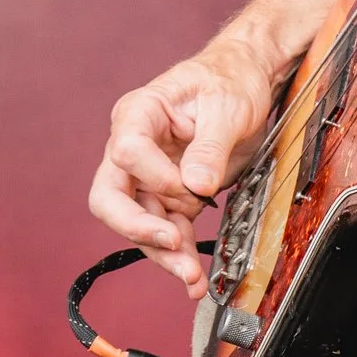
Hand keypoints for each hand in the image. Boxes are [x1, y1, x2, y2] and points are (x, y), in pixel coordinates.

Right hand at [88, 22, 292, 298]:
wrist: (247, 81)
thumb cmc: (230, 80)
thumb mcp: (228, 107)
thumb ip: (210, 147)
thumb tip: (196, 186)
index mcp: (140, 114)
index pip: (127, 153)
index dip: (155, 176)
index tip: (190, 185)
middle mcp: (133, 147)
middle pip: (110, 197)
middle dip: (138, 227)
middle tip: (170, 244)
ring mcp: (148, 175)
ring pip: (139, 223)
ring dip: (163, 253)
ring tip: (191, 276)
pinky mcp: (168, 195)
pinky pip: (165, 230)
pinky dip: (177, 254)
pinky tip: (193, 276)